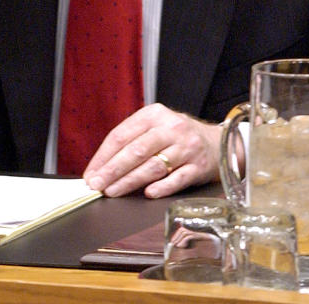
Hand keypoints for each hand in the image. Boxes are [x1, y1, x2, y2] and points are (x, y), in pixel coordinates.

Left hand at [83, 103, 222, 197]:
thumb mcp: (155, 127)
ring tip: (112, 192)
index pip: (122, 135)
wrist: (217, 142)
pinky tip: (147, 194)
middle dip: (112, 170)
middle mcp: (171, 128)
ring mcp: (187, 147)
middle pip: (136, 151)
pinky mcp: (199, 166)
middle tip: (97, 185)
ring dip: (129, 182)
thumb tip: (101, 168)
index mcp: (154, 114)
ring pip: (153, 166)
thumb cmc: (177, 137)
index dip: (103, 156)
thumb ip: (132, 141)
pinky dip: (161, 187)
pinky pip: (177, 179)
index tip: (91, 173)